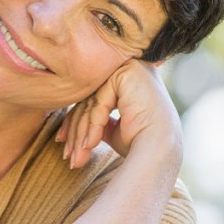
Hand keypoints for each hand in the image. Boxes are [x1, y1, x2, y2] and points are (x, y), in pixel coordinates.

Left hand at [55, 59, 181, 169]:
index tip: (63, 143)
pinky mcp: (127, 72)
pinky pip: (99, 100)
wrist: (159, 151)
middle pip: (90, 98)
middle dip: (75, 130)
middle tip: (67, 155)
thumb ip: (98, 118)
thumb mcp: (114, 128)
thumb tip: (73, 122)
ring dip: (80, 133)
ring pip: (92, 101)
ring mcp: (130, 66)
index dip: (77, 121)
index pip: (95, 97)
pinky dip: (92, 125)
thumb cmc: (140, 143)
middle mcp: (132, 66)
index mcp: (131, 78)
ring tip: (76, 158)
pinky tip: (90, 145)